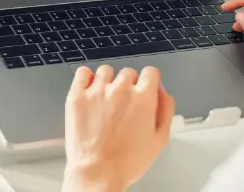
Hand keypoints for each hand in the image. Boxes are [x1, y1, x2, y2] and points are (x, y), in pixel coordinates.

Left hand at [62, 65, 175, 191]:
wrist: (97, 173)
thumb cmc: (126, 162)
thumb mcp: (160, 139)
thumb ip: (166, 109)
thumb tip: (162, 92)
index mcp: (143, 98)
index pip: (150, 72)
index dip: (149, 82)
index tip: (144, 88)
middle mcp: (121, 89)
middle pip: (128, 72)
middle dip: (129, 86)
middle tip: (124, 104)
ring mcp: (97, 91)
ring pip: (106, 71)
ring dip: (108, 81)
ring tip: (105, 100)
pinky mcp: (77, 96)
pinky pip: (82, 73)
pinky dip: (86, 78)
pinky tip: (89, 89)